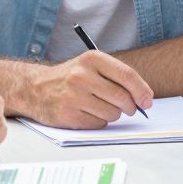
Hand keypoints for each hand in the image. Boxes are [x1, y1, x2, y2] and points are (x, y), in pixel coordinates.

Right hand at [23, 50, 153, 128]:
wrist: (35, 88)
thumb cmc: (70, 77)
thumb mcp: (90, 66)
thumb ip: (117, 77)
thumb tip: (144, 98)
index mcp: (92, 59)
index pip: (127, 76)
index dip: (142, 91)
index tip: (148, 101)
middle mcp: (82, 76)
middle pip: (122, 98)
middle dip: (131, 107)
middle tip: (129, 108)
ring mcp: (73, 96)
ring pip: (112, 113)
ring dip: (113, 114)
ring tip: (100, 106)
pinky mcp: (68, 115)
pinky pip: (98, 124)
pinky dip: (99, 122)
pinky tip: (87, 113)